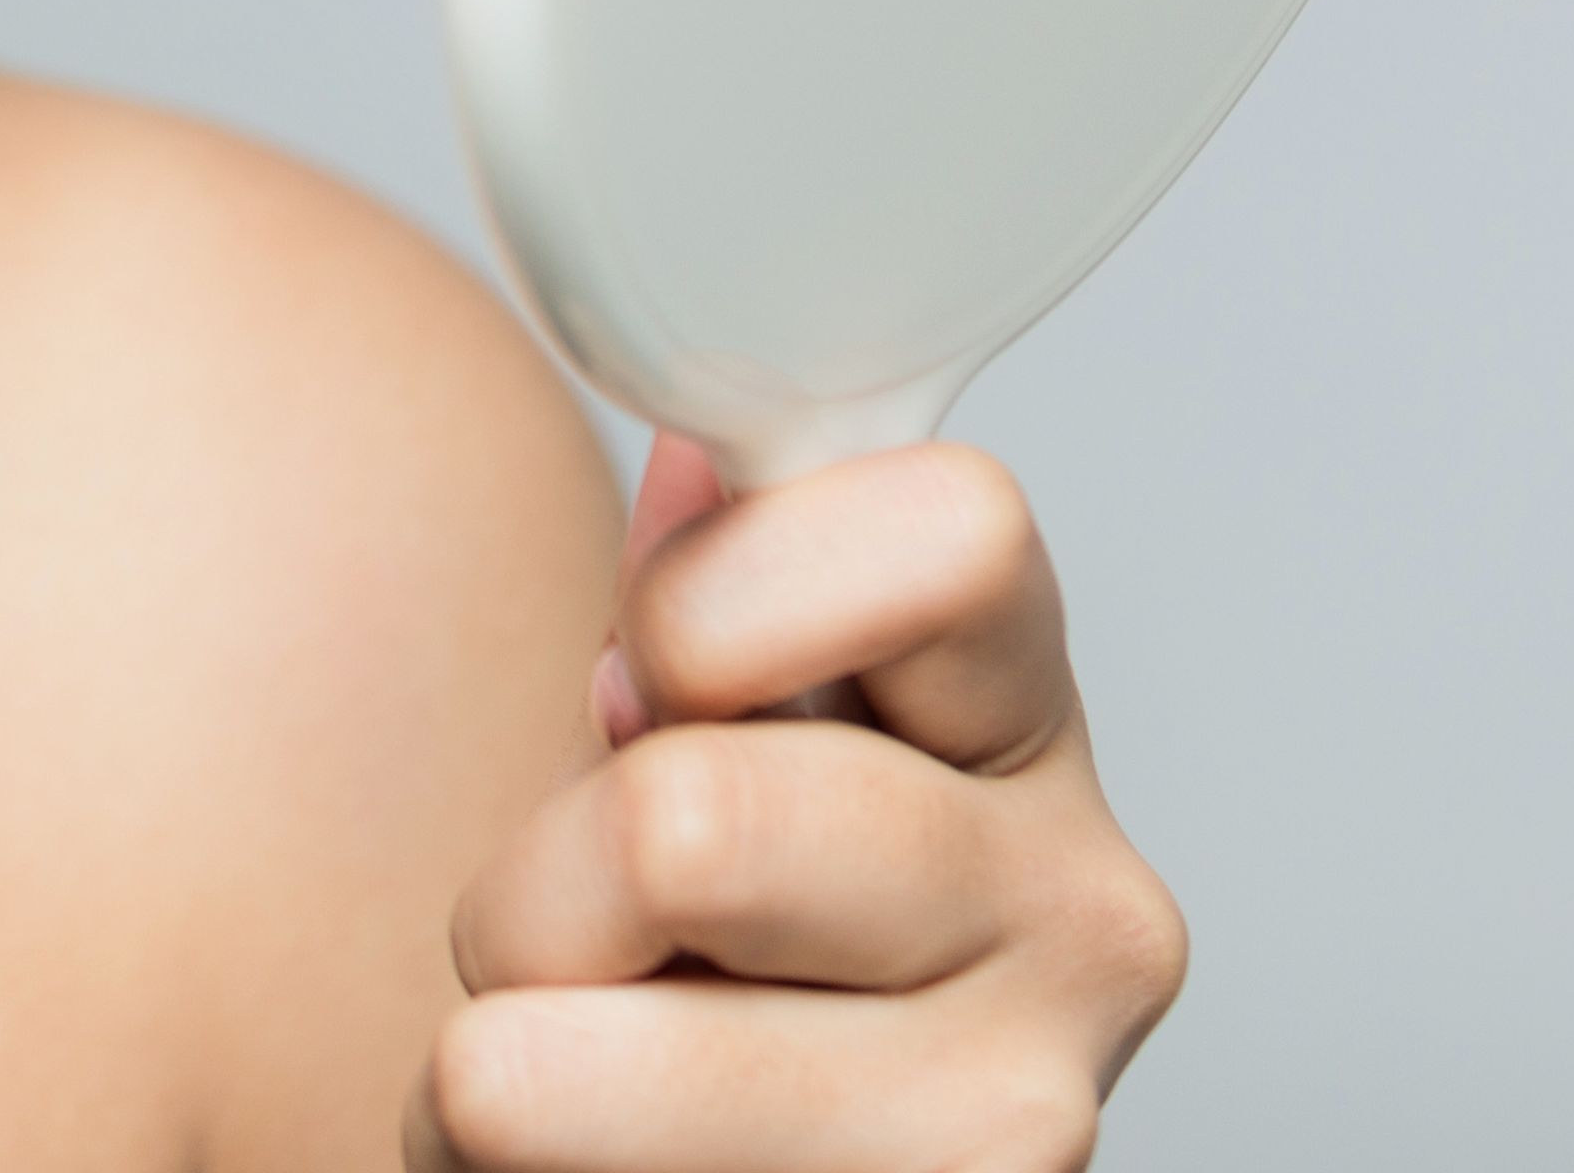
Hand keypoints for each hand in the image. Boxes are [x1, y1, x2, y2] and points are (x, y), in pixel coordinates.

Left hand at [414, 440, 1188, 1172]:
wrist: (722, 1169)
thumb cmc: (717, 946)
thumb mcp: (722, 742)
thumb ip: (711, 612)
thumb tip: (700, 470)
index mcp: (1031, 728)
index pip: (946, 534)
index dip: (717, 594)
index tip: (663, 676)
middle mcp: (1083, 921)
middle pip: (683, 825)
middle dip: (533, 892)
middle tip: (583, 944)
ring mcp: (1012, 1127)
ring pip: (548, 1059)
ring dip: (490, 1073)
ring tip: (583, 1080)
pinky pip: (527, 1171)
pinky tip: (611, 1166)